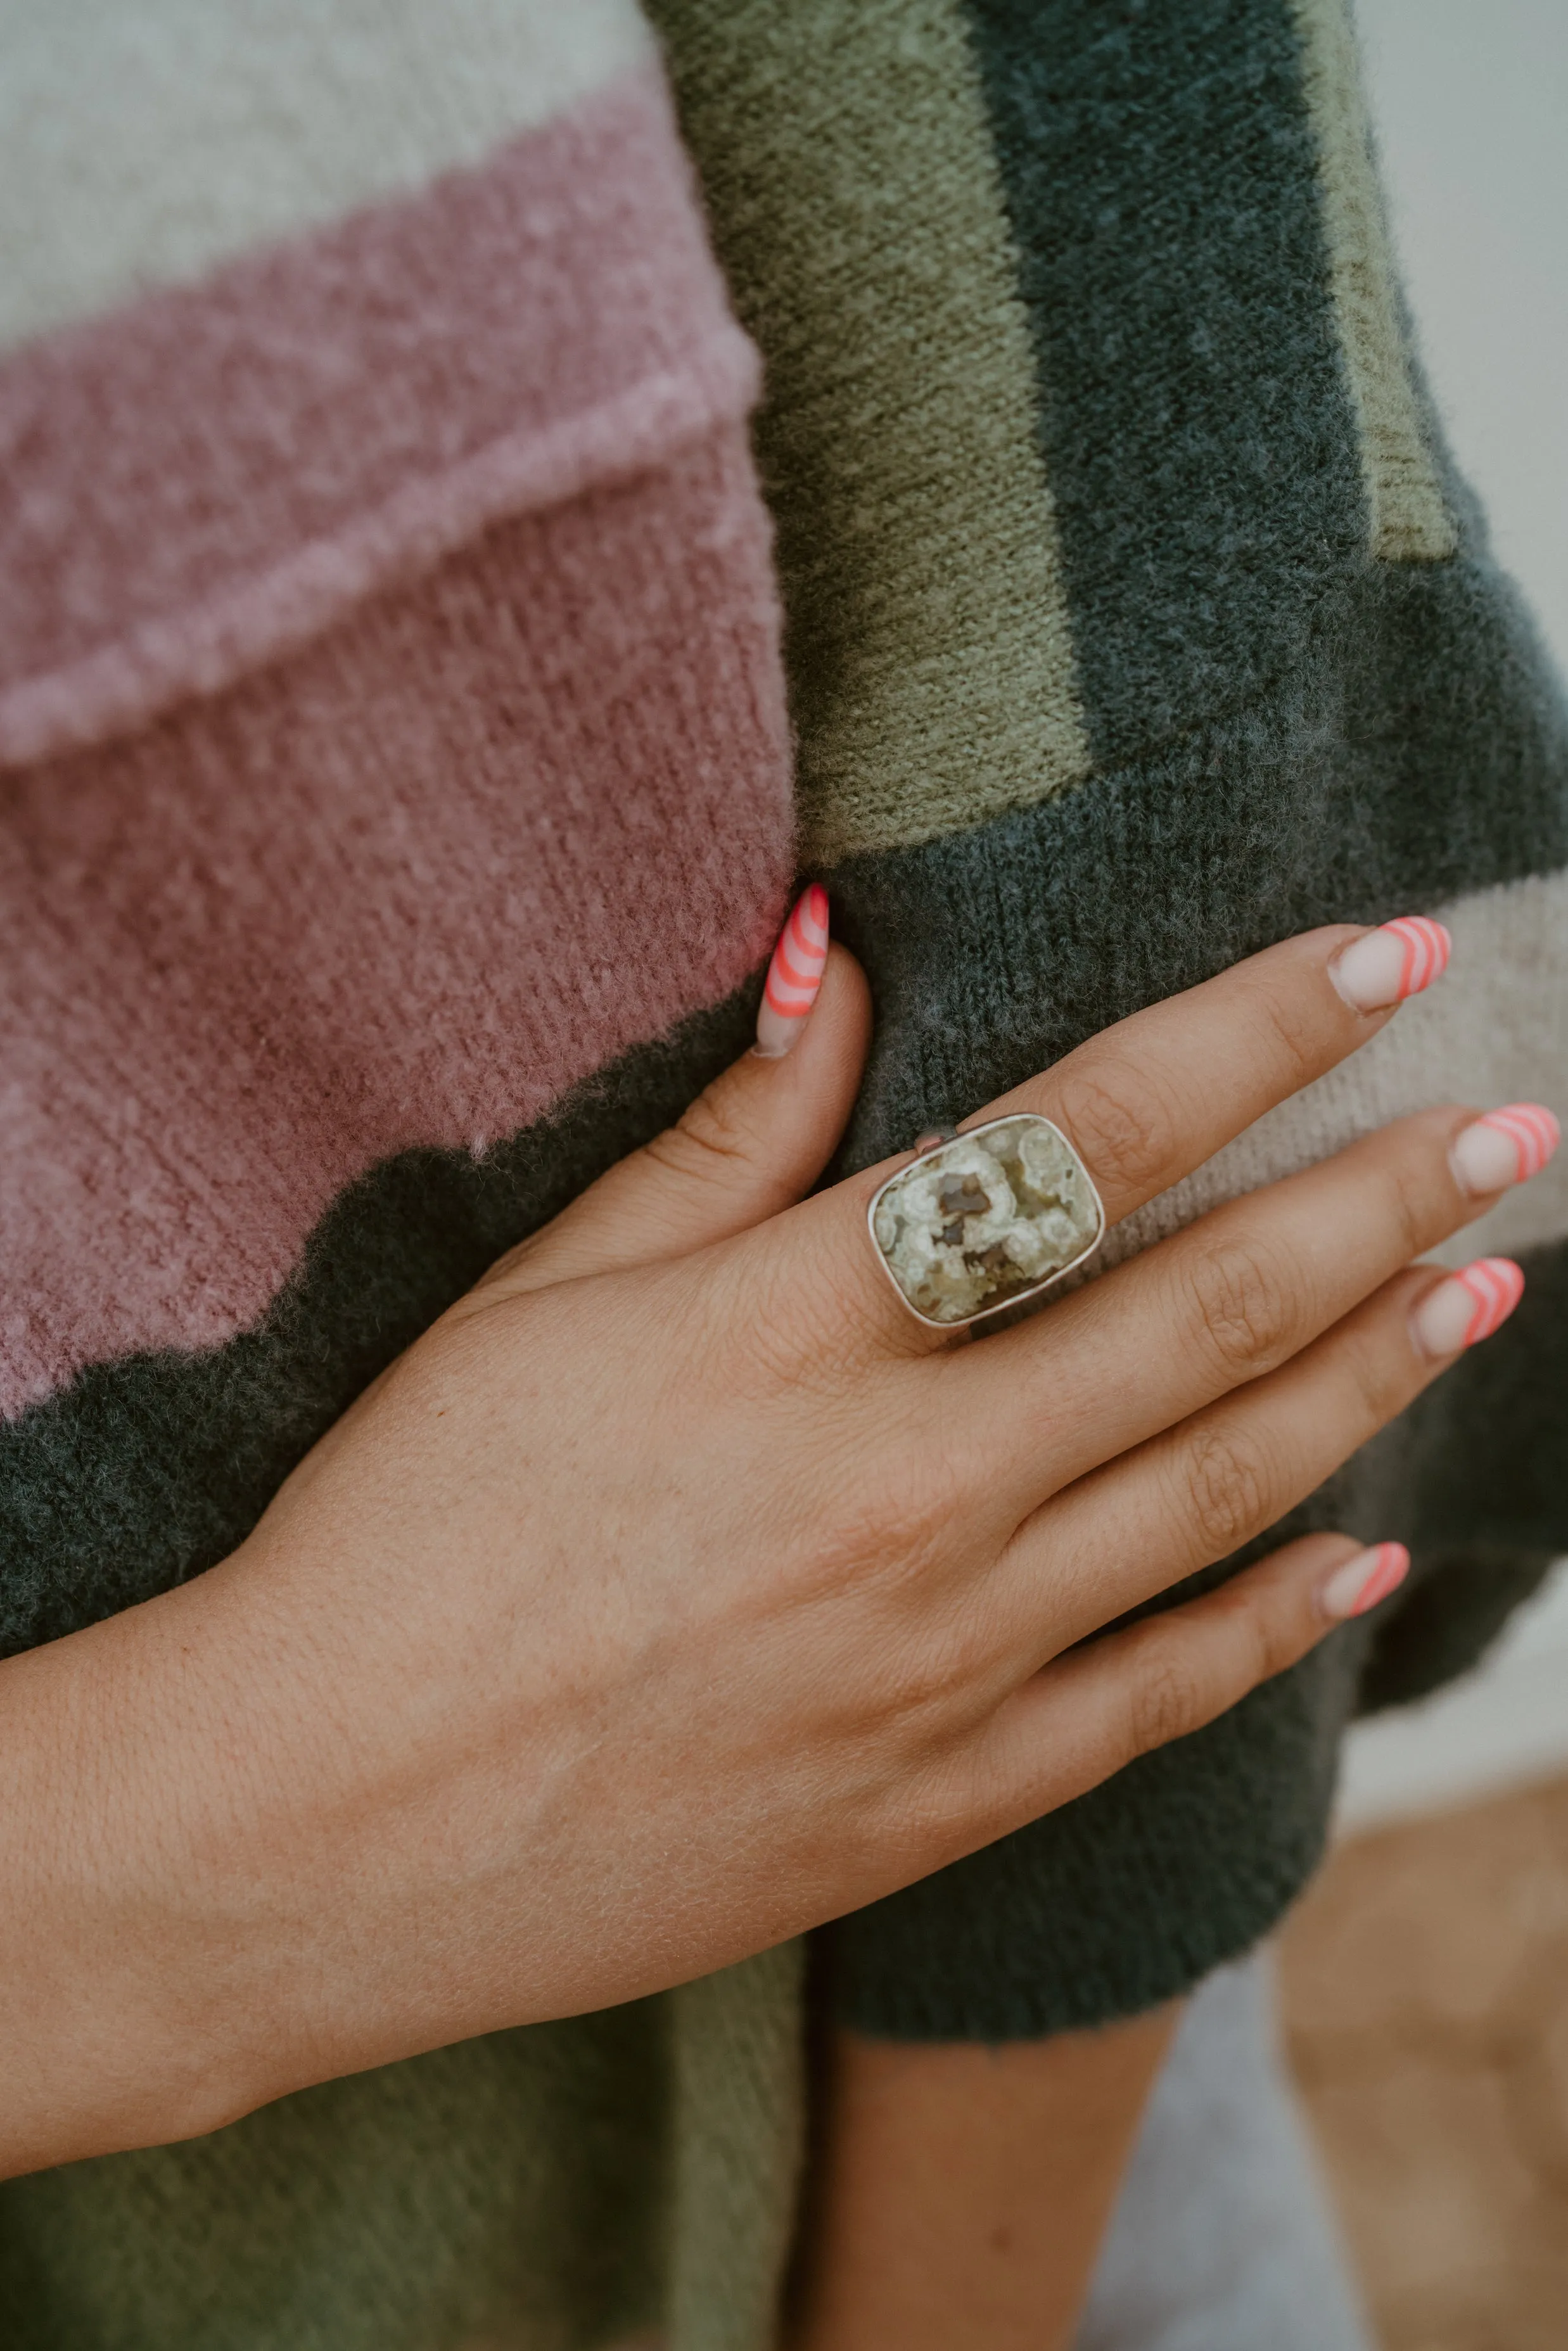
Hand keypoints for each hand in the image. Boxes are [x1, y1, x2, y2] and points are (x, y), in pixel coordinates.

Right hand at [0, 918, 1548, 2176]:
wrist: (315, 1827)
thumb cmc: (406, 1529)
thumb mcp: (543, 1294)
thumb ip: (726, 1128)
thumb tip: (838, 948)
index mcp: (797, 1332)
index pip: (1087, 1139)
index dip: (1257, 1031)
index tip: (1393, 961)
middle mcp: (905, 1490)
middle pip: (1207, 1313)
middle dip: (1383, 1203)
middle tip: (1515, 1132)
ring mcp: (940, 1662)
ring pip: (1220, 1490)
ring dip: (1374, 1378)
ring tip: (1481, 1288)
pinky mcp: (936, 1799)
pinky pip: (1157, 1696)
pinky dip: (1277, 1620)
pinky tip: (1370, 1560)